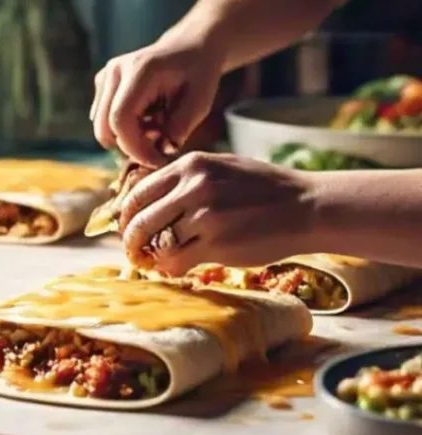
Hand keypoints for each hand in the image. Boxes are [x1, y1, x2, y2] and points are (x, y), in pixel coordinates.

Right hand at [90, 35, 225, 166]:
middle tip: (159, 146)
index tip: (158, 160)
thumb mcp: (200, 101)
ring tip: (156, 128)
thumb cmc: (198, 74)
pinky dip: (124, 128)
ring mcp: (105, 76)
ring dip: (128, 137)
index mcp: (138, 70)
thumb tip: (162, 149)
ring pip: (102, 126)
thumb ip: (181, 126)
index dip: (134, 147)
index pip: (120, 118)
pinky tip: (146, 119)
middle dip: (130, 146)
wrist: (190, 48)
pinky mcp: (102, 84)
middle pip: (105, 126)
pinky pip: (104, 119)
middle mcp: (114, 71)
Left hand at [117, 151, 318, 275]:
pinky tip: (175, 268)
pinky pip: (177, 261)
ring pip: (157, 243)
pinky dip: (170, 268)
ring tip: (155, 261)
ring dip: (152, 256)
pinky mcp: (217, 244)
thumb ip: (186, 180)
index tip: (126, 226)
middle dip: (130, 240)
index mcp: (190, 165)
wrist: (307, 207)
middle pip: (140, 219)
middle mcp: (194, 187)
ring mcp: (205, 216)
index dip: (127, 214)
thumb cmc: (264, 189)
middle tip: (132, 251)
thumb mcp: (221, 168)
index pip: (139, 191)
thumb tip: (148, 200)